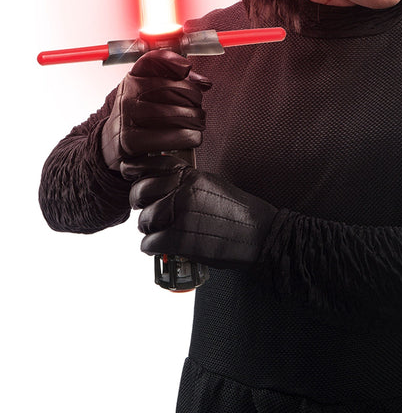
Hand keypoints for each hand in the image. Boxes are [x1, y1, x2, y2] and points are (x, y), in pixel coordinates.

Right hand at [101, 50, 210, 170]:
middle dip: (193, 100)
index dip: (171, 61)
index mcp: (133, 81)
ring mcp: (126, 121)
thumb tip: (204, 82)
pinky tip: (190, 138)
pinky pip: (168, 139)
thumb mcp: (152, 93)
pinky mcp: (130, 144)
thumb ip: (179, 82)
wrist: (112, 143)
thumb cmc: (140, 117)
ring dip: (193, 122)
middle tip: (199, 109)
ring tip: (197, 125)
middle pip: (169, 90)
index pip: (151, 61)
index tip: (187, 68)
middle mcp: (127, 98)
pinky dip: (186, 140)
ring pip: (171, 115)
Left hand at [121, 155, 278, 269]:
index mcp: (192, 175)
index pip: (153, 164)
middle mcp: (182, 191)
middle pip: (141, 193)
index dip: (135, 168)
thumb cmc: (239, 212)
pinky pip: (149, 244)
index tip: (128, 171)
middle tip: (150, 213)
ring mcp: (179, 215)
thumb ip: (188, 181)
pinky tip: (162, 248)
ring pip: (144, 221)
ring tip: (160, 234)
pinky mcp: (178, 240)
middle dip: (141, 204)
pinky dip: (152, 248)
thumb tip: (163, 183)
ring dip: (149, 230)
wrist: (260, 236)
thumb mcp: (213, 184)